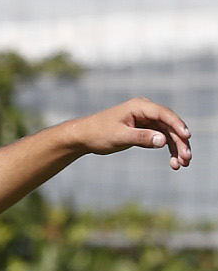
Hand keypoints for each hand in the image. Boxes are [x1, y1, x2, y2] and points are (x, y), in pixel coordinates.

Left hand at [70, 98, 191, 169]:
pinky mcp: (144, 130)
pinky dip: (166, 149)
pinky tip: (173, 162)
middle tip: (187, 158)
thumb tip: (163, 141)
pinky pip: (160, 139)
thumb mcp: (119, 136)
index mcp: (139, 107)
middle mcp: (145, 111)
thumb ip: (141, 138)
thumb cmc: (98, 133)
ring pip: (167, 134)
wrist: (83, 137)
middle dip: (179, 142)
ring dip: (176, 148)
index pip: (164, 114)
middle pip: (169, 125)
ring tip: (182, 164)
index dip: (177, 125)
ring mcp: (146, 120)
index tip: (187, 137)